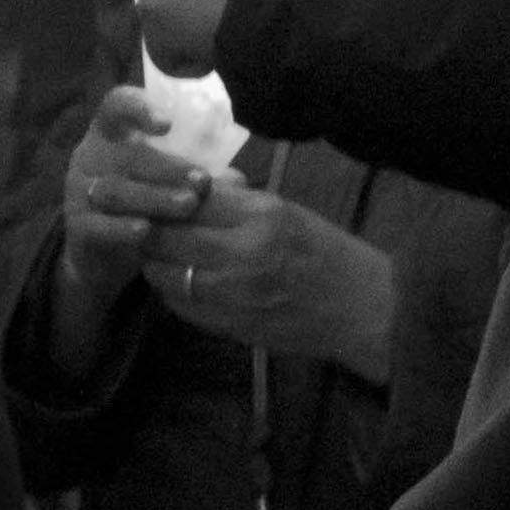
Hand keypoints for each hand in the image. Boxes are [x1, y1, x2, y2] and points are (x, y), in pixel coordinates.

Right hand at [43, 91, 213, 371]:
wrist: (99, 249)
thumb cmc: (141, 200)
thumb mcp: (162, 180)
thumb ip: (193, 174)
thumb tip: (237, 180)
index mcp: (112, 134)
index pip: (116, 106)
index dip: (138, 108)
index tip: (167, 124)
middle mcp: (91, 157)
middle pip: (125, 154)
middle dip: (167, 167)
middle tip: (203, 181)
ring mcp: (79, 191)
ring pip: (114, 190)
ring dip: (153, 197)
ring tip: (188, 205)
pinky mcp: (76, 225)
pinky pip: (97, 225)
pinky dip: (120, 228)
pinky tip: (144, 231)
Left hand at [139, 175, 399, 383]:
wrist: (368, 312)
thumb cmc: (329, 254)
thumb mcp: (289, 213)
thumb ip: (238, 201)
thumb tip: (196, 183)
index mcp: (262, 216)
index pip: (188, 198)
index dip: (161, 196)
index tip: (148, 194)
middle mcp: (243, 253)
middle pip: (164, 236)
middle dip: (147, 228)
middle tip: (141, 224)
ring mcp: (233, 294)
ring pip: (163, 273)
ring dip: (155, 262)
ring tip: (161, 254)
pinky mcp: (230, 326)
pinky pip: (179, 306)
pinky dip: (172, 292)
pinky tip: (180, 283)